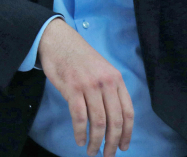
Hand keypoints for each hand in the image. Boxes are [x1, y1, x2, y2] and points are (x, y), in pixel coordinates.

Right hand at [37, 19, 133, 156]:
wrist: (58, 40)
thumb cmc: (78, 57)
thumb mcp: (102, 69)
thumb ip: (109, 90)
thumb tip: (113, 118)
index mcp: (116, 79)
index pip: (128, 112)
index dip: (127, 133)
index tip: (123, 146)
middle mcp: (105, 83)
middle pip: (114, 121)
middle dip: (112, 143)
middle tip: (108, 155)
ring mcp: (89, 85)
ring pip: (98, 122)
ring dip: (96, 142)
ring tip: (92, 151)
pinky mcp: (72, 88)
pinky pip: (79, 117)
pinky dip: (80, 132)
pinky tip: (79, 140)